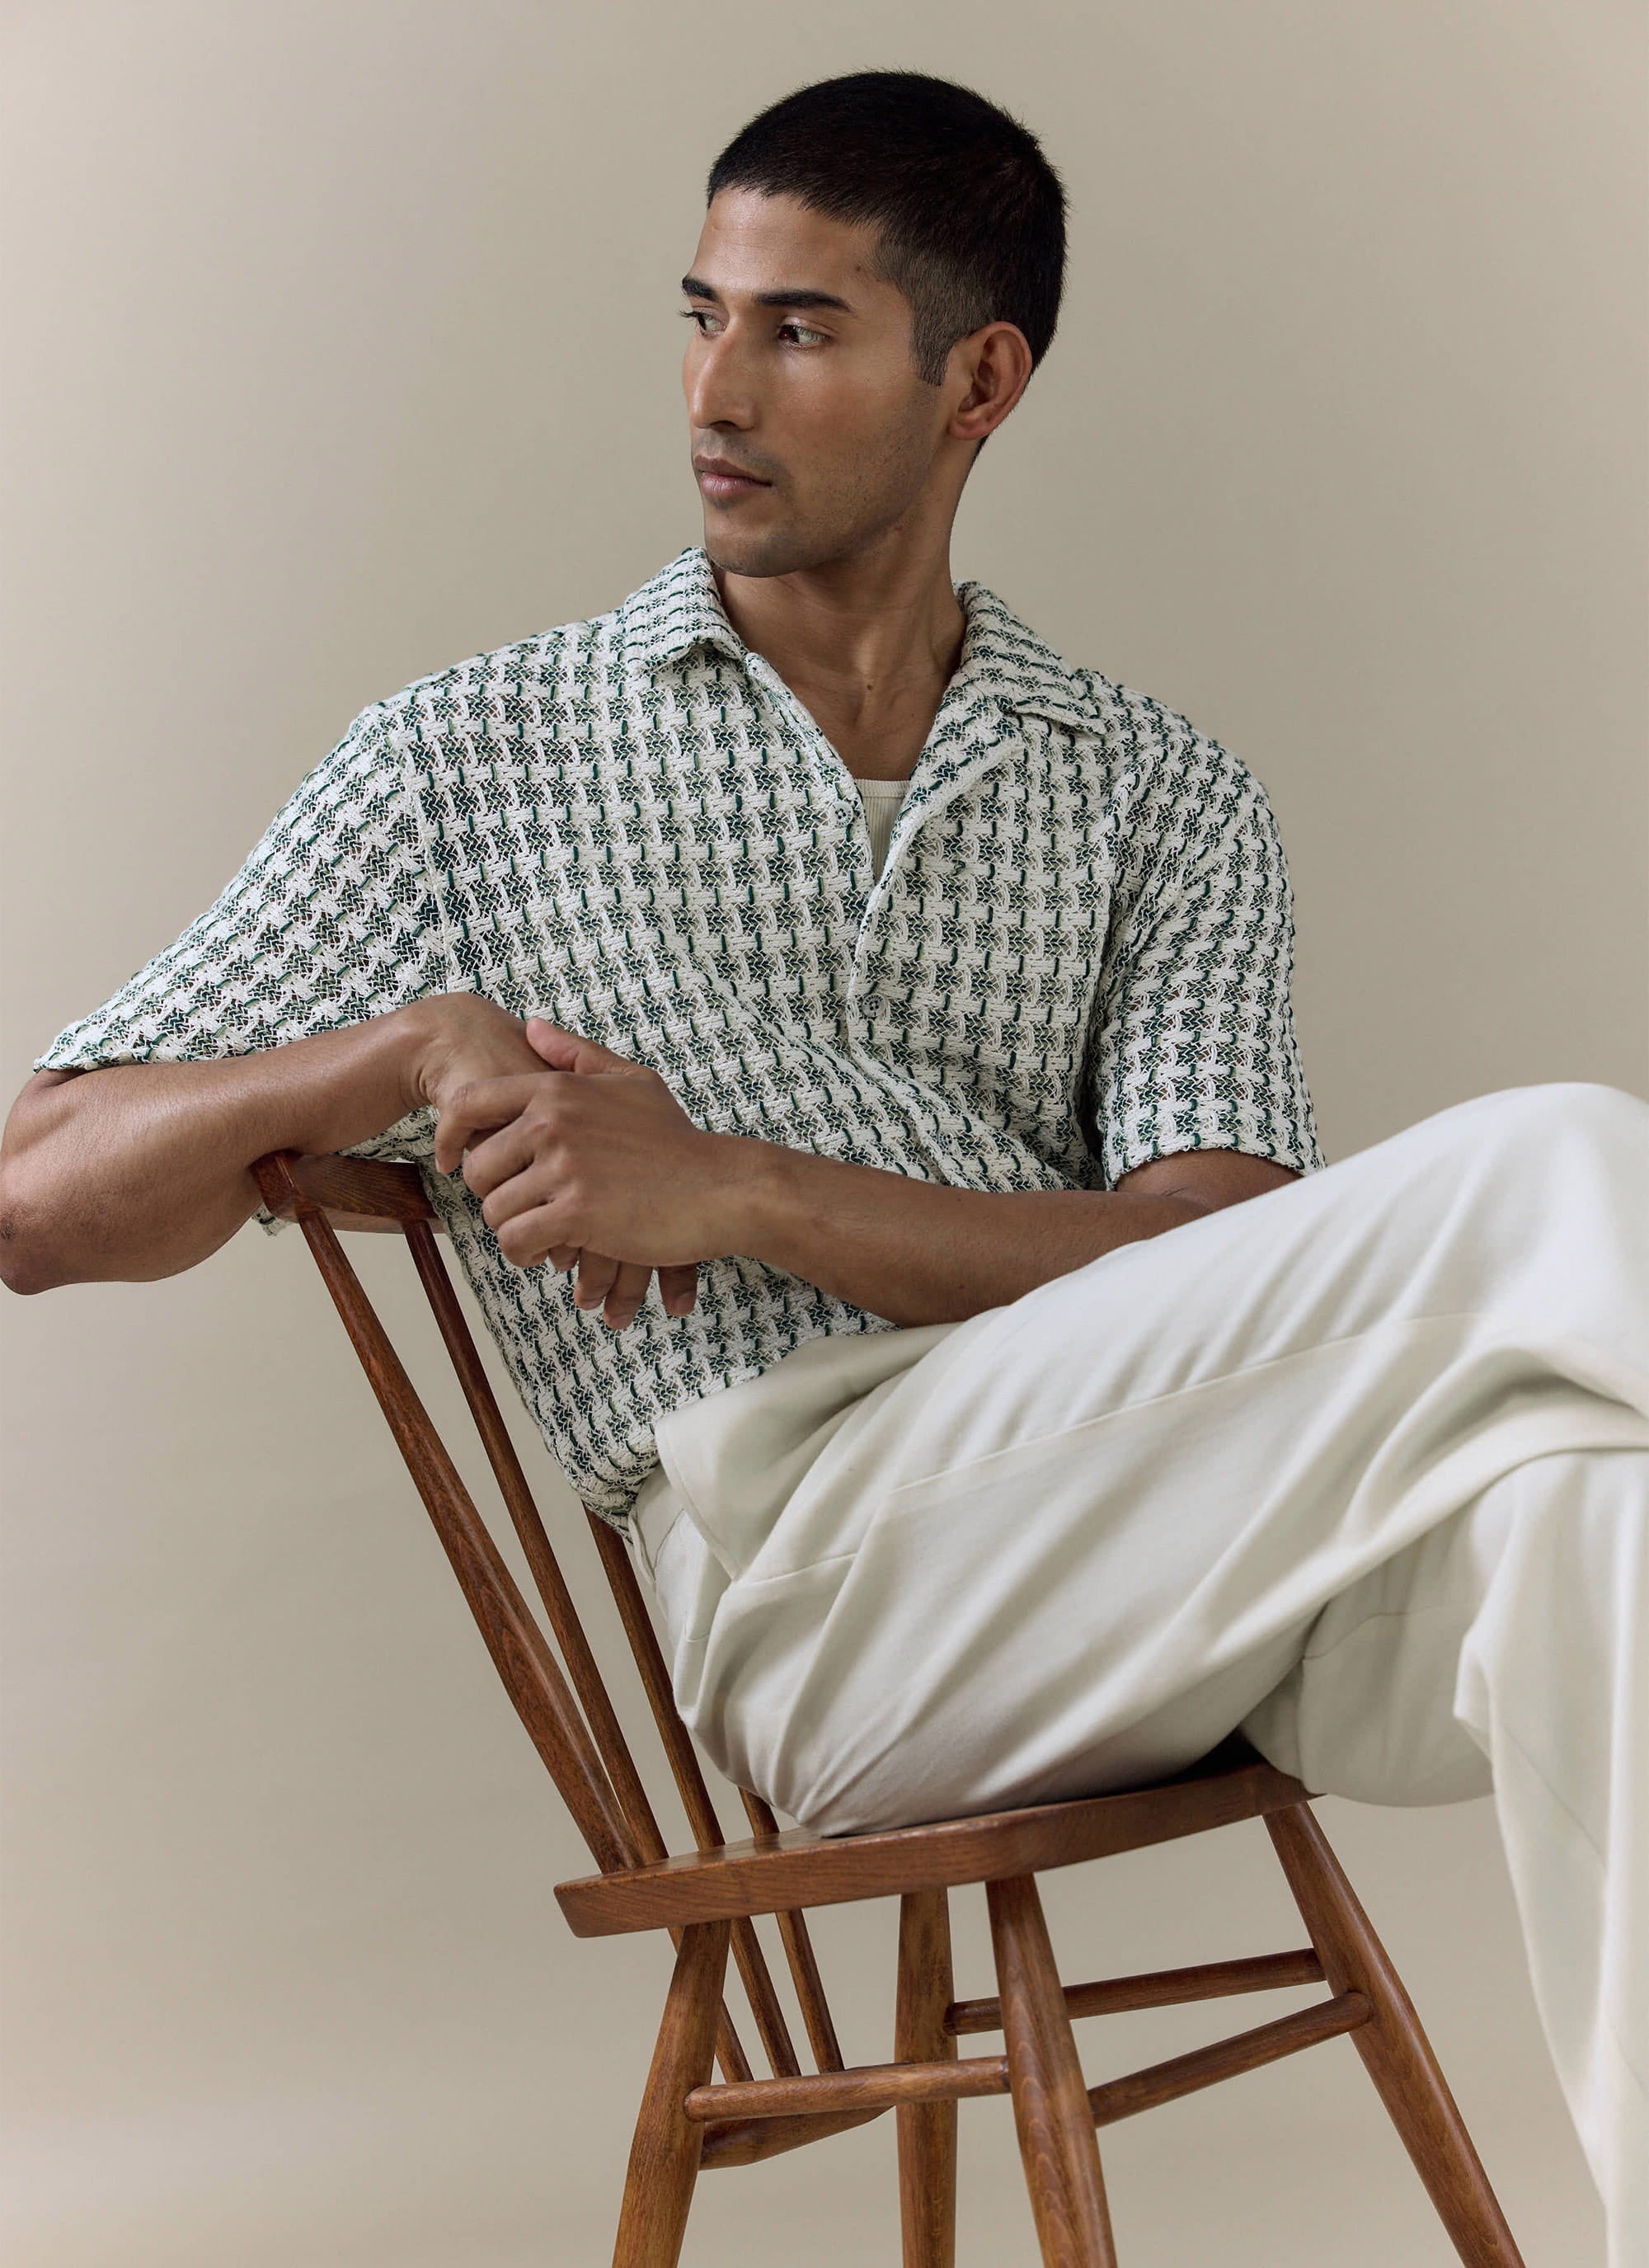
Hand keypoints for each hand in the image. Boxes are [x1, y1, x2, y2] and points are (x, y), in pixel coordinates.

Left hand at [434, 1017, 760, 1316]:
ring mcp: (564, 1166)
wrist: (722, 1187)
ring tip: (539, 1237)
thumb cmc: (677, 1140)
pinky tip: (550, 1253)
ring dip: (513, 1231)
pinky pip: (519, 1240)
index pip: (471, 1104)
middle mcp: (553, 1122)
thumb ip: (576, 1054)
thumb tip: (530, 1026)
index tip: (447, 1159)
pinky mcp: (577, 1212)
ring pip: (496, 1210)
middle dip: (492, 1196)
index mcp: (557, 1089)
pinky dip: (527, 1253)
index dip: (449, 1134)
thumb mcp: (631, 1082)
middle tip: (520, 1209)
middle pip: (478, 1168)